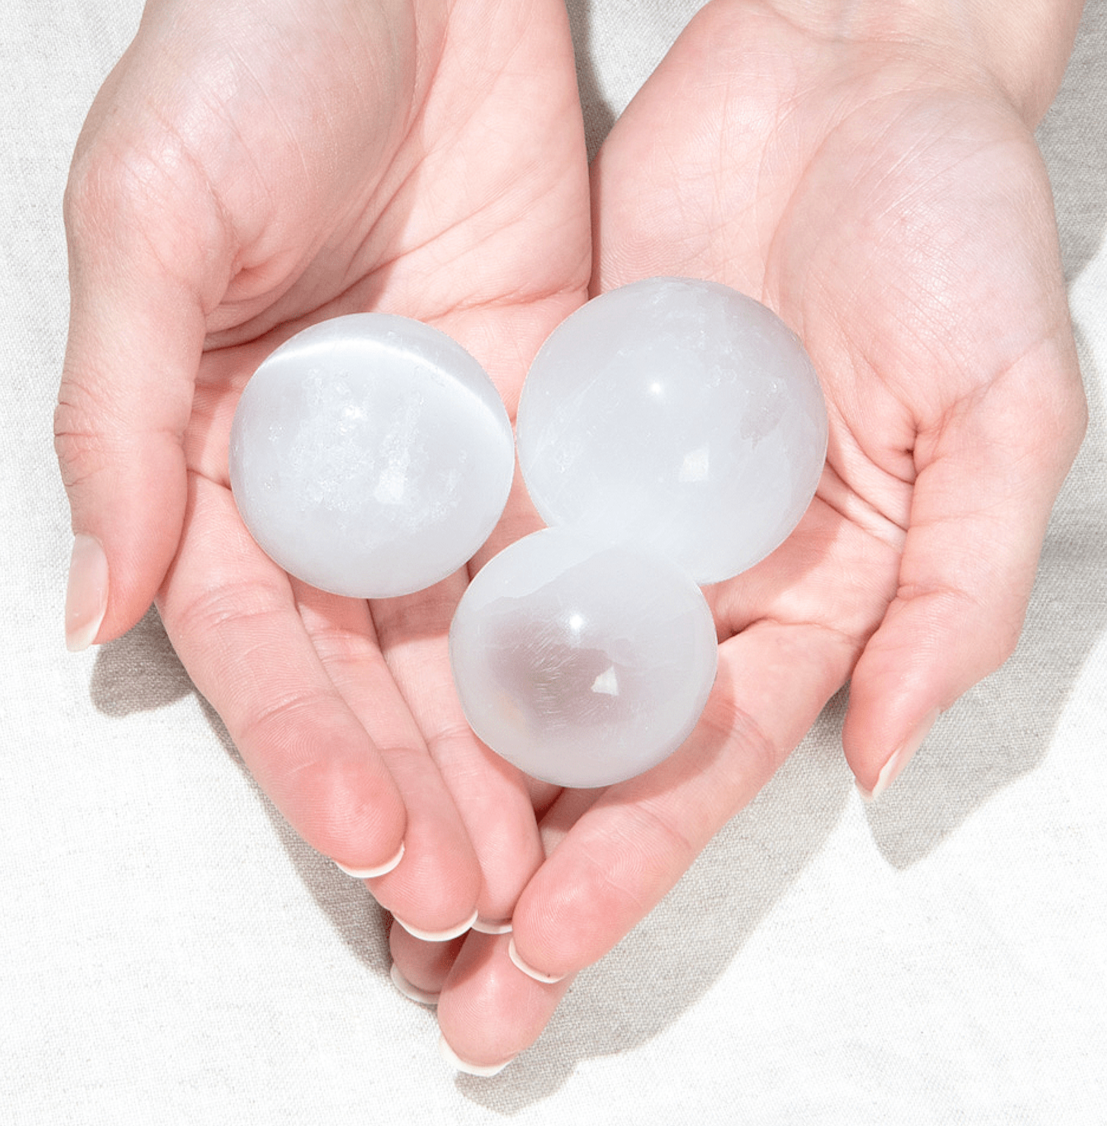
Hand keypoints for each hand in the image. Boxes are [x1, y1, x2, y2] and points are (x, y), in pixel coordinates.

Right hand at [56, 0, 589, 934]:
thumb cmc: (250, 55)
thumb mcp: (147, 224)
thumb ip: (117, 420)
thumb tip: (93, 610)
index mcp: (225, 454)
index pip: (266, 638)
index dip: (307, 746)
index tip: (364, 843)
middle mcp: (342, 478)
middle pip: (379, 663)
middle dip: (419, 783)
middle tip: (466, 896)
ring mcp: (452, 457)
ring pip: (476, 631)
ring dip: (502, 748)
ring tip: (536, 860)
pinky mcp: (546, 415)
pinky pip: (567, 540)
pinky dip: (580, 635)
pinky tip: (609, 723)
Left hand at [416, 0, 1086, 1069]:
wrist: (852, 73)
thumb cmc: (952, 229)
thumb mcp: (999, 409)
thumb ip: (957, 589)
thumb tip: (886, 757)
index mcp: (805, 595)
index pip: (699, 763)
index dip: (622, 865)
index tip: (538, 950)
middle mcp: (695, 570)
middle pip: (590, 748)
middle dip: (518, 868)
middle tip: (437, 978)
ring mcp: (608, 501)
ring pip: (510, 662)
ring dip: (446, 773)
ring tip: (371, 875)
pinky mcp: (542, 425)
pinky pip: (467, 534)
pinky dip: (413, 617)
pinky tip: (347, 696)